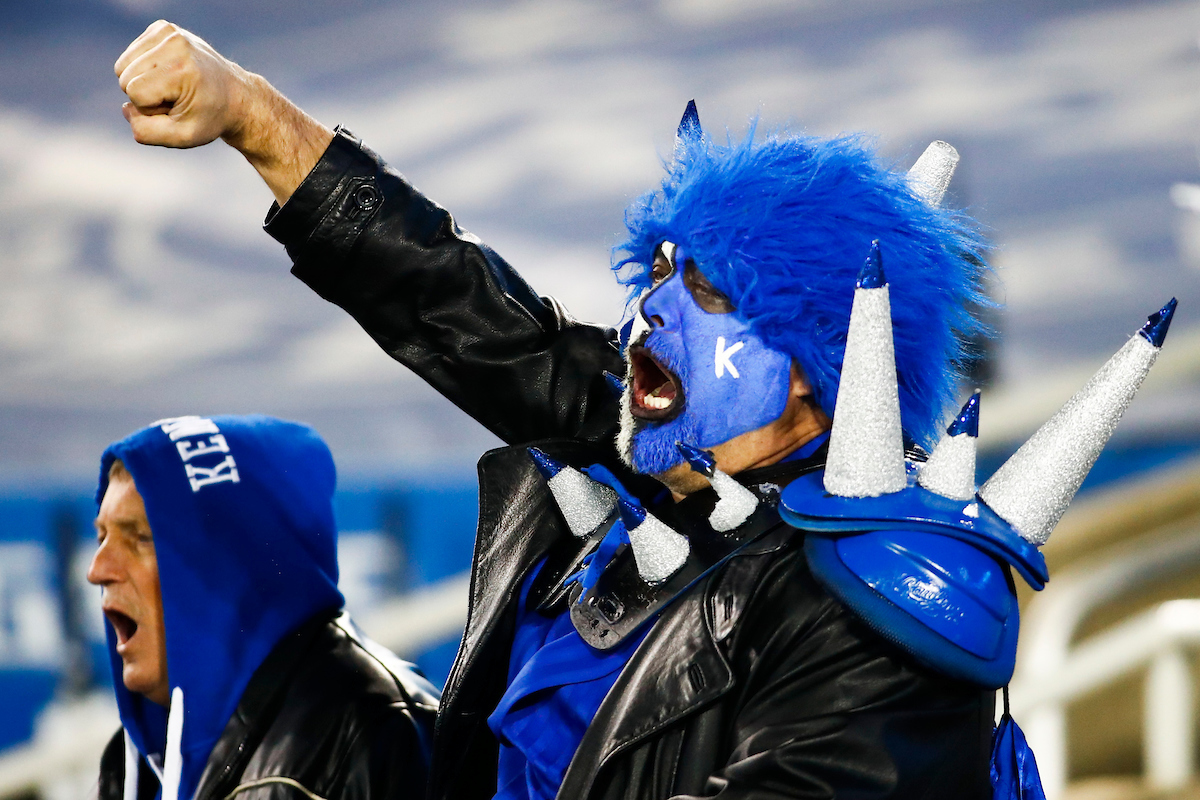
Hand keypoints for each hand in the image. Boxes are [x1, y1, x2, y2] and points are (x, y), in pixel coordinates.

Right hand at [114, 21, 333, 203]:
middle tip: (178, 98)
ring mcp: (169, 31)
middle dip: (147, 95)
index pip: (134, 93)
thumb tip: (125, 108)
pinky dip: (144, 69)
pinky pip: (130, 55)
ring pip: (123, 66)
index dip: (152, 108)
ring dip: (143, 82)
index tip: (179, 107)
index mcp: (181, 69)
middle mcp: (175, 43)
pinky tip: (170, 73)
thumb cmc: (209, 117)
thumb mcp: (182, 137)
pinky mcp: (163, 27)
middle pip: (125, 77)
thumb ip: (146, 132)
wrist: (235, 95)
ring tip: (174, 86)